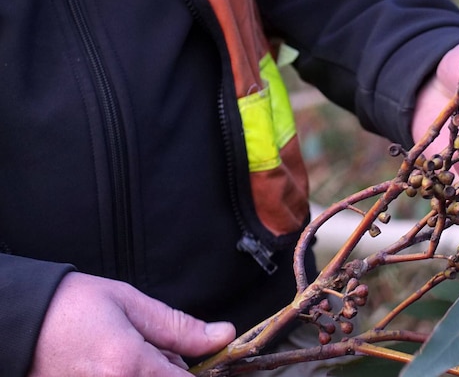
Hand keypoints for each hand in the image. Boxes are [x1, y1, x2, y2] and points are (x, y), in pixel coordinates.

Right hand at [30, 272, 235, 376]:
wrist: (17, 320)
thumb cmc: (72, 306)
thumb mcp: (131, 304)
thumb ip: (179, 327)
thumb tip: (222, 336)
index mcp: (129, 367)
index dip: (200, 373)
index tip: (199, 360)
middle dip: (172, 372)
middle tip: (158, 351)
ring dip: (150, 375)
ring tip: (131, 355)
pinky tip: (114, 364)